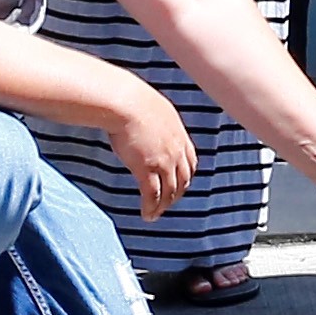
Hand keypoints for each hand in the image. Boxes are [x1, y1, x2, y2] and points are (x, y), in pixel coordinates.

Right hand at [100, 75, 195, 215]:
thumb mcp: (153, 108)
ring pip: (169, 192)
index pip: (190, 163)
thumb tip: (143, 119)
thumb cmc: (131, 99)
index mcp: (179, 134)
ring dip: (163, 206)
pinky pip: (152, 195)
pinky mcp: (147, 169)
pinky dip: (151, 208)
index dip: (185, 177)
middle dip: (176, 195)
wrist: (125, 101)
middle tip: (167, 204)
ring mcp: (164, 161)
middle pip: (182, 180)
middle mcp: (176, 150)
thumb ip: (155, 121)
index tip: (179, 185)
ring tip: (155, 215)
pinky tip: (146, 215)